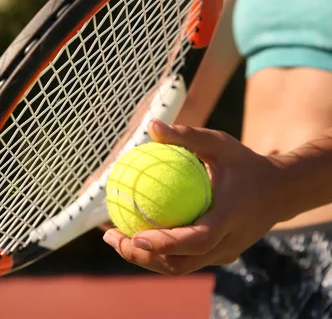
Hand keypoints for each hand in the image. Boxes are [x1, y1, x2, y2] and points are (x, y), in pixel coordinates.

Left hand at [102, 119, 289, 275]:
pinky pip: (185, 259)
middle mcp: (227, 242)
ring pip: (180, 267)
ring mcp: (223, 253)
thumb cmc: (245, 163)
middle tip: (112, 238)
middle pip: (181, 263)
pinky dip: (159, 252)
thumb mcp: (220, 143)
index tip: (136, 237)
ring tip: (115, 239)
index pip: (197, 239)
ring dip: (146, 259)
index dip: (166, 244)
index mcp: (229, 217)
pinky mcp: (219, 255)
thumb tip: (151, 126)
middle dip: (143, 257)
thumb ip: (187, 136)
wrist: (280, 191)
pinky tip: (135, 233)